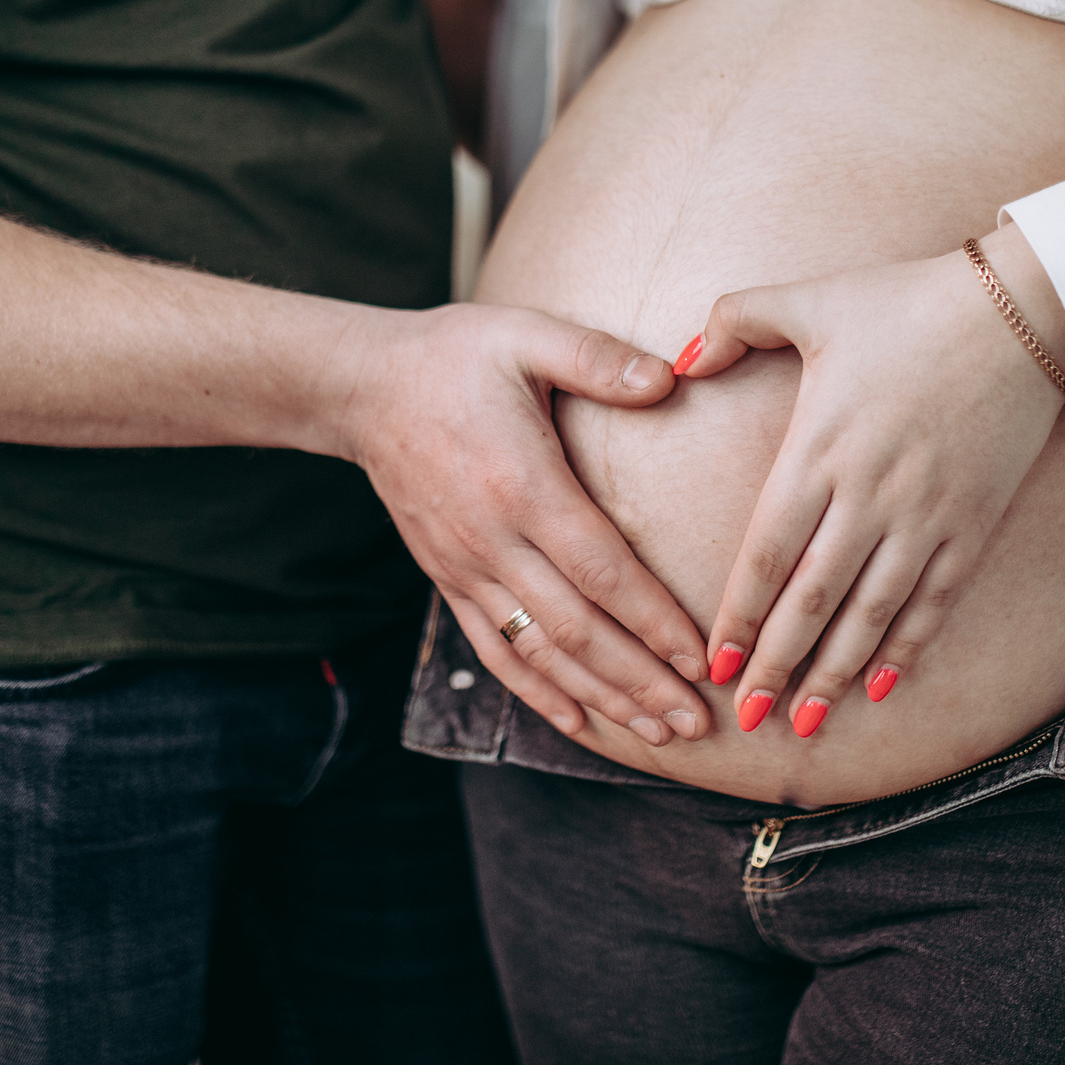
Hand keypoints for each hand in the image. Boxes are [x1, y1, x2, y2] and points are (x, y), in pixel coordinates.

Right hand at [335, 303, 712, 743]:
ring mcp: (466, 567)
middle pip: (576, 629)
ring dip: (602, 697)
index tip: (702, 657)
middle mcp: (492, 539)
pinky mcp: (449, 579)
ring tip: (659, 730)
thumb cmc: (454, 355)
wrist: (363, 387)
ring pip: (539, 651)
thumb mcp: (526, 334)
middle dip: (640, 680)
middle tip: (696, 718)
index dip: (654, 620)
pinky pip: (496, 650)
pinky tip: (579, 720)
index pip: (601, 569)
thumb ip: (597, 358)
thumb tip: (669, 378)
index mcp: (522, 484)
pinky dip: (538, 692)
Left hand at [674, 227, 1064, 739]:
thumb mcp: (808, 298)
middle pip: (812, 600)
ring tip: (806, 723)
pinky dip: (908, 648)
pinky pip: (934, 601)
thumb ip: (734, 321)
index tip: (716, 663)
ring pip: (872, 614)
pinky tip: (883, 686)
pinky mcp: (973, 523)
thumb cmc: (906, 301)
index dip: (739, 615)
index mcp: (819, 448)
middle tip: (747, 718)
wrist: (1022, 310)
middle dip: (776, 666)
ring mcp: (926, 515)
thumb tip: (679, 361)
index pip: (766, 553)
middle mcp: (869, 494)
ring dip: (836, 673)